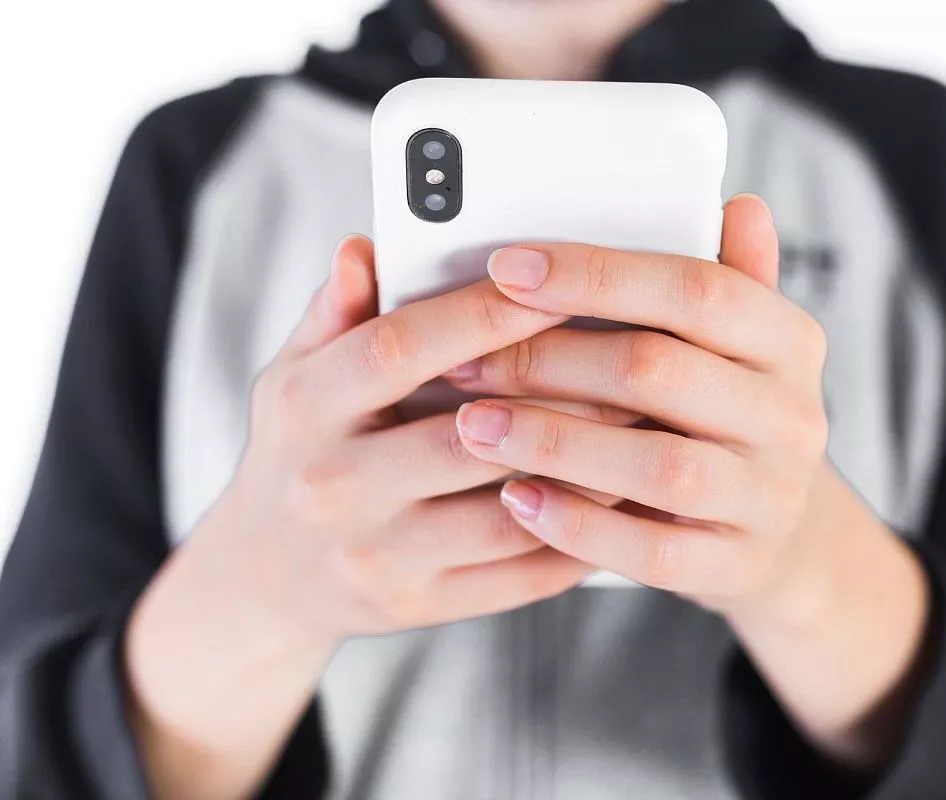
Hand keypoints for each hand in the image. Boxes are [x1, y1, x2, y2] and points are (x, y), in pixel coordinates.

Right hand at [124, 236, 609, 797]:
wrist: (266, 573)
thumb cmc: (299, 447)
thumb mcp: (294, 373)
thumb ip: (334, 312)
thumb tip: (364, 247)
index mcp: (306, 408)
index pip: (399, 349)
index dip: (481, 315)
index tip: (556, 284)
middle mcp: (334, 486)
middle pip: (465, 437)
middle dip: (559, 397)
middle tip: (634, 361)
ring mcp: (377, 557)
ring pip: (507, 513)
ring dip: (585, 471)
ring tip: (646, 428)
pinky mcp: (418, 607)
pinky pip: (518, 575)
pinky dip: (580, 536)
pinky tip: (621, 497)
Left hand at [445, 196, 842, 622]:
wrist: (779, 534)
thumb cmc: (725, 417)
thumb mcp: (737, 346)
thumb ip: (723, 279)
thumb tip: (736, 204)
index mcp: (789, 342)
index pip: (696, 288)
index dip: (598, 275)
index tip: (507, 268)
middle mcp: (792, 417)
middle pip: (660, 372)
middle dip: (549, 361)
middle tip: (467, 360)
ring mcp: (769, 497)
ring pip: (656, 465)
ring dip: (553, 442)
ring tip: (473, 427)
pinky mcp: (736, 565)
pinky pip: (652, 551)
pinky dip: (577, 524)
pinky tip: (516, 500)